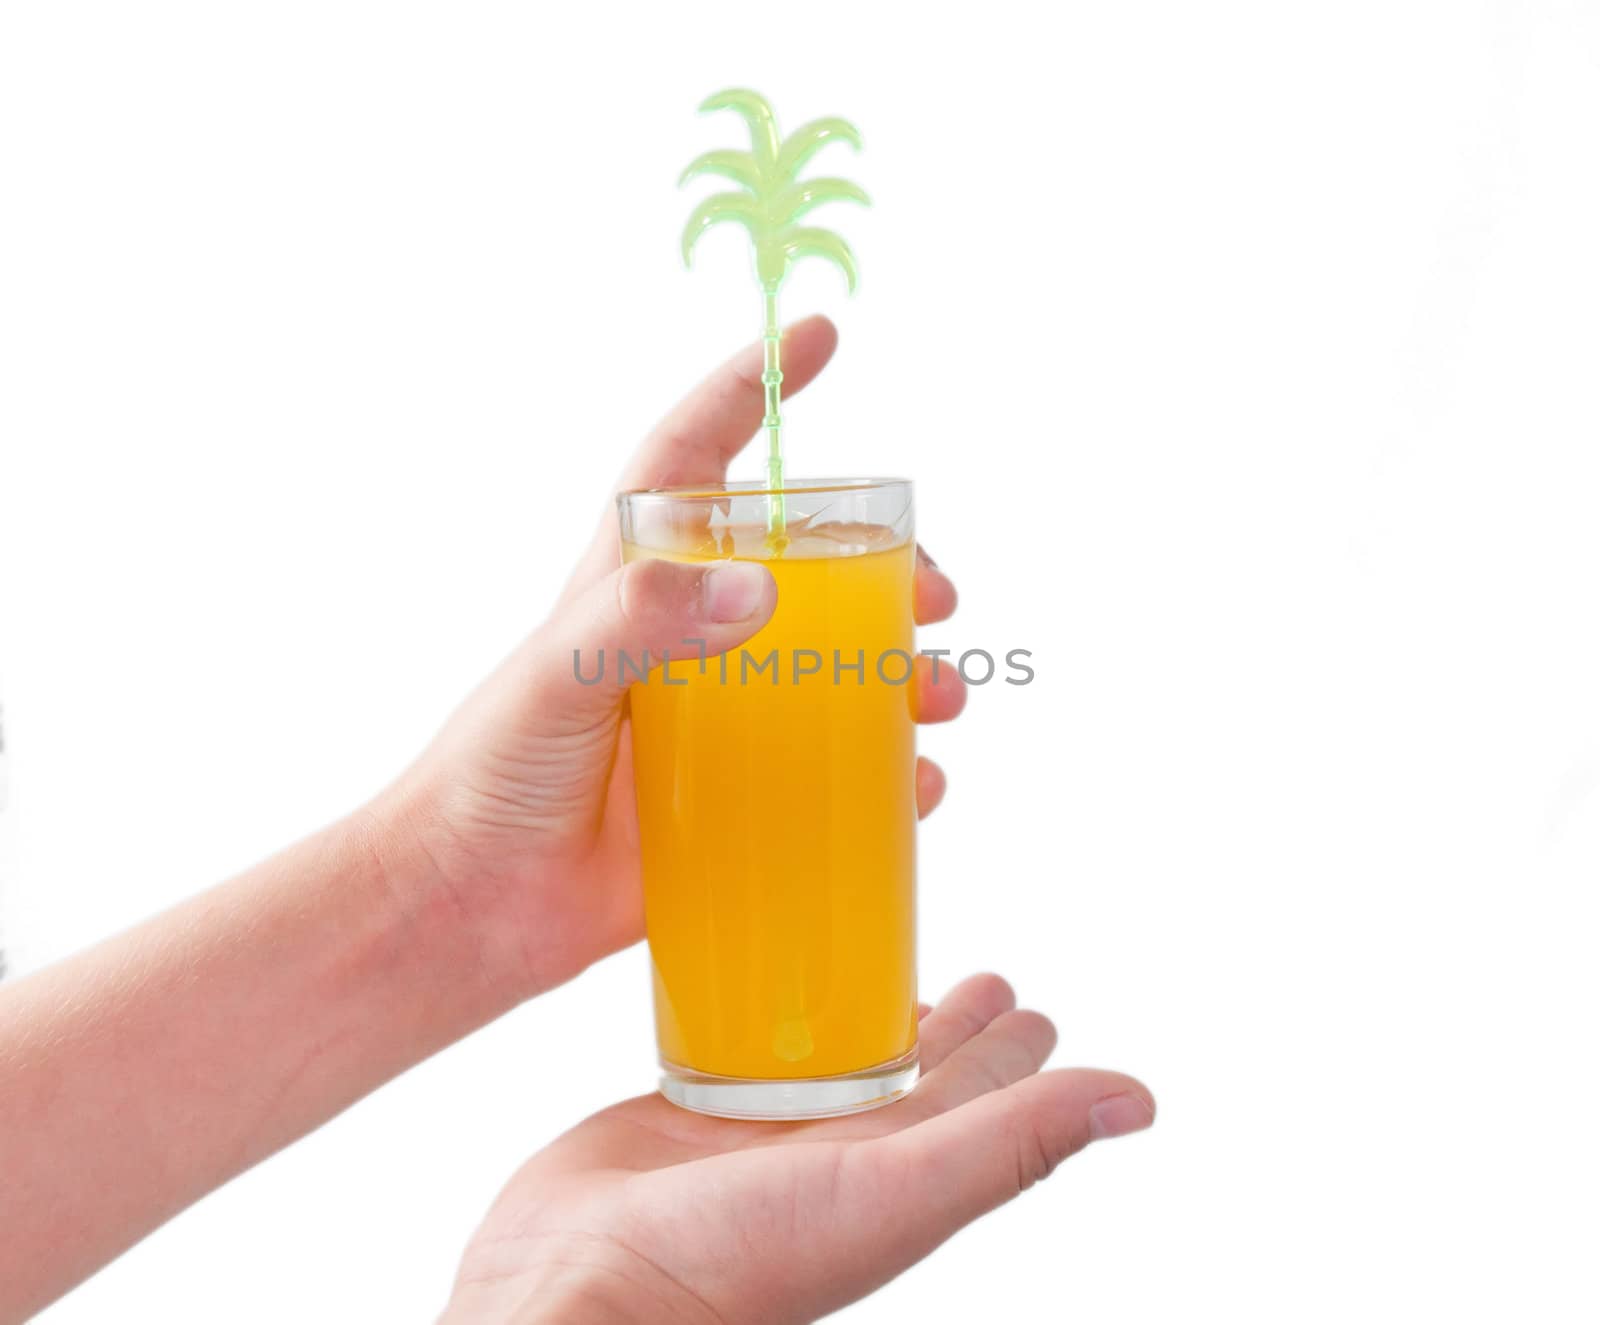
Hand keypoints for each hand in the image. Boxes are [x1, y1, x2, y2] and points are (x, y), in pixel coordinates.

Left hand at [376, 316, 963, 1000]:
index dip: (750, 388)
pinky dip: (891, 774)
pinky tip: (917, 786)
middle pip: (807, 568)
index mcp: (633, 582)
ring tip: (940, 695)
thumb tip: (763, 590)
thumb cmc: (489, 775)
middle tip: (935, 594)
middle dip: (884, 565)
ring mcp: (718, 723)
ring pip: (840, 670)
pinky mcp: (737, 803)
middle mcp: (687, 640)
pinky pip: (836, 775)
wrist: (471, 910)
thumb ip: (642, 618)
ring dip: (907, 671)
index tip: (816, 335)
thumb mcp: (554, 675)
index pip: (694, 456)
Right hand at [442, 974, 1154, 1323]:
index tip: (1029, 998)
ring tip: (878, 965)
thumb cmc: (736, 1268)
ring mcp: (754, 1134)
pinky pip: (737, 1046)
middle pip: (908, 1074)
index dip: (1007, 1050)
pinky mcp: (680, 1110)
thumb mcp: (895, 1193)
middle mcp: (831, 1156)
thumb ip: (1010, 1143)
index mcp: (892, 1175)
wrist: (577, 1294)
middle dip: (949, 1027)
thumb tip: (1140, 1099)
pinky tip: (757, 985)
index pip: (971, 1097)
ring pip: (825, 1058)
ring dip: (857, 1012)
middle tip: (983, 975)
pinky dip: (759, 1013)